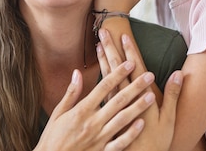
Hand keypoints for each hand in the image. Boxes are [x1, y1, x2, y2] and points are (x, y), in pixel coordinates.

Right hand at [34, 60, 156, 150]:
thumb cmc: (53, 137)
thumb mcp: (58, 113)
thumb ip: (71, 93)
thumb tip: (77, 72)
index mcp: (81, 110)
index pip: (103, 87)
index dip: (117, 73)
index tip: (129, 63)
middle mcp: (92, 122)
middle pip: (118, 100)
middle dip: (135, 86)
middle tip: (149, 75)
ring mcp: (99, 138)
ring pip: (123, 119)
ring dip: (138, 107)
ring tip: (152, 96)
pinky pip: (120, 143)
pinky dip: (131, 133)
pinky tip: (142, 124)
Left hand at [97, 29, 183, 150]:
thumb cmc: (157, 141)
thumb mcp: (169, 119)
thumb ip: (172, 95)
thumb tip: (178, 73)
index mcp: (142, 97)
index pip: (134, 69)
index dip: (129, 51)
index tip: (123, 35)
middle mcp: (126, 100)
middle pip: (117, 70)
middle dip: (111, 49)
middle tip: (104, 32)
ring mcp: (116, 107)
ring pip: (107, 79)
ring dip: (103, 61)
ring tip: (98, 45)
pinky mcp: (108, 115)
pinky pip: (102, 93)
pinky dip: (99, 79)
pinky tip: (94, 70)